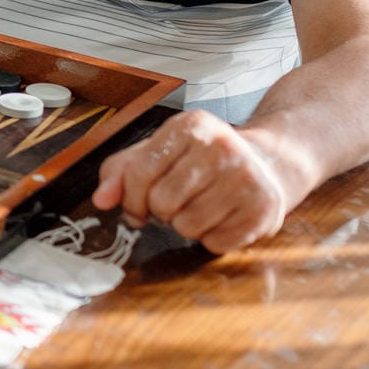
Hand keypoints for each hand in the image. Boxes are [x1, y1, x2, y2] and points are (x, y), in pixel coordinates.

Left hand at [91, 110, 309, 253]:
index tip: (138, 203)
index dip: (131, 197)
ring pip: (187, 226)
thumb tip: (101, 200)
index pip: (139, 172)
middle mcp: (222, 146)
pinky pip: (215, 243)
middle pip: (162, 202)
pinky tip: (223, 216)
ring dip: (186, 225)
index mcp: (191, 126)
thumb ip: (120, 172)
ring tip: (202, 206)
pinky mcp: (263, 209)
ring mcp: (246, 178)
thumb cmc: (202, 160)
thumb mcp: (159, 152)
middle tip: (179, 200)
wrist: (267, 163)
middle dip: (162, 210)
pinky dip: (212, 238)